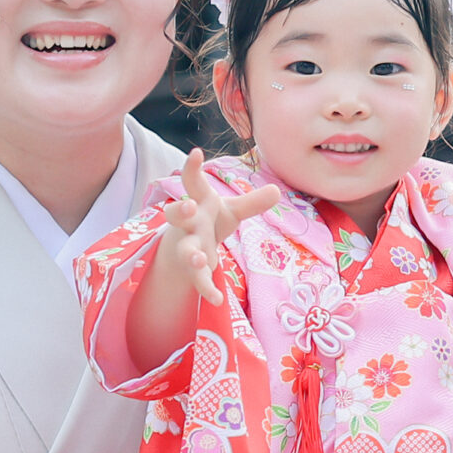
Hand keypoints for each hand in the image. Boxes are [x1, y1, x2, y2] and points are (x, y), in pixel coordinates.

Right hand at [159, 148, 282, 305]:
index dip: (192, 168)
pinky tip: (217, 299)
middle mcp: (189, 223)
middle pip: (176, 213)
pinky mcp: (191, 269)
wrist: (186, 251)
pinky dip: (206, 289)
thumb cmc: (208, 222)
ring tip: (199, 259)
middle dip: (180, 210)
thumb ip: (251, 203)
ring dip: (191, 254)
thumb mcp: (231, 212)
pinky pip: (197, 279)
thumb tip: (276, 189)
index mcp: (199, 203)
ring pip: (184, 249)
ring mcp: (187, 246)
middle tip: (187, 206)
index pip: (192, 182)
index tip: (196, 153)